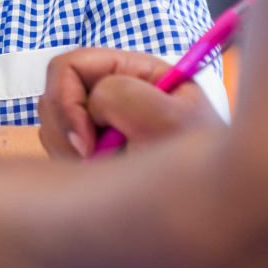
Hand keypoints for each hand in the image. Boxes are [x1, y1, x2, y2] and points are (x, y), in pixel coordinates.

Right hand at [38, 48, 221, 159]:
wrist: (214, 201)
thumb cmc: (198, 160)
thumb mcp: (166, 121)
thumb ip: (123, 96)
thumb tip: (93, 103)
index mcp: (132, 70)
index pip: (71, 66)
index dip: (67, 100)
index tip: (85, 141)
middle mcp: (114, 88)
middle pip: (54, 93)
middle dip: (64, 129)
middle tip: (92, 161)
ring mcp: (102, 119)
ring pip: (53, 123)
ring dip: (67, 151)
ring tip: (104, 168)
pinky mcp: (95, 146)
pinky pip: (60, 149)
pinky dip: (69, 165)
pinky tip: (100, 176)